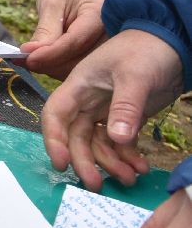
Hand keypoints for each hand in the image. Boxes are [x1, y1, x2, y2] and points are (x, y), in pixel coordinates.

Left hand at [22, 0, 116, 77]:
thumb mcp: (53, 1)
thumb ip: (46, 29)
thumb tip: (30, 53)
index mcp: (100, 15)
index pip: (76, 41)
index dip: (50, 54)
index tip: (28, 59)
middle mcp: (113, 34)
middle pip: (81, 60)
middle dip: (50, 65)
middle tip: (23, 61)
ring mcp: (111, 46)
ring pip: (81, 68)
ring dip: (54, 68)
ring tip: (30, 59)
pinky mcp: (104, 53)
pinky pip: (83, 65)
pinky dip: (62, 66)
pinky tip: (44, 60)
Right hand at [42, 29, 181, 189]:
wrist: (174, 42)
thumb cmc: (147, 49)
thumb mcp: (135, 76)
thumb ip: (125, 108)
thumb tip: (117, 139)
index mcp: (80, 85)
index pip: (56, 114)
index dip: (53, 139)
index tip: (62, 163)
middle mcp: (88, 100)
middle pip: (76, 136)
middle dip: (84, 161)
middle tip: (97, 185)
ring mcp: (107, 109)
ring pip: (98, 143)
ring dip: (110, 163)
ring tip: (129, 179)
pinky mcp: (126, 117)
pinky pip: (119, 142)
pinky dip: (127, 156)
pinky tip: (140, 167)